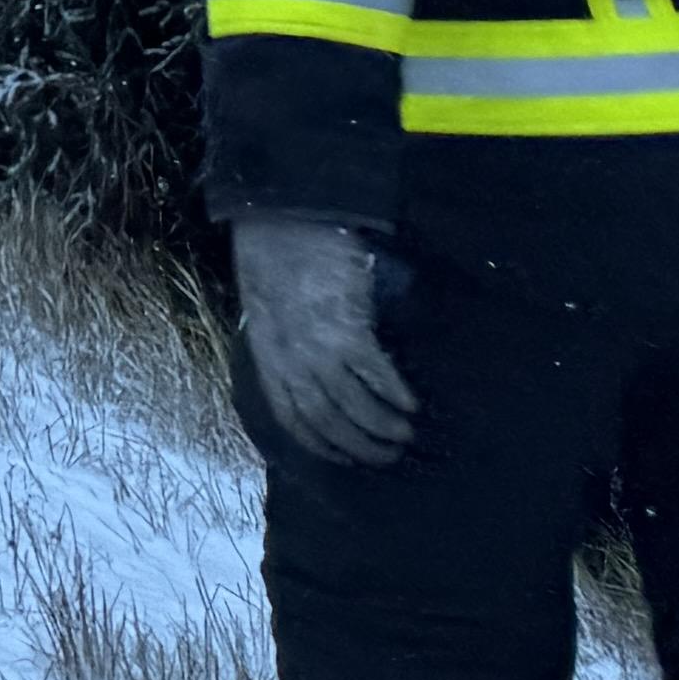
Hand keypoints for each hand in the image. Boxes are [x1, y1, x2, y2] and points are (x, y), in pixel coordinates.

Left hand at [232, 214, 413, 467]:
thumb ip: (285, 344)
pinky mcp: (348, 329)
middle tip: (388, 455)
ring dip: (382, 427)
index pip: (292, 418)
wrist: (281, 221)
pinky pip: (375, 374)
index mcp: (267, 356)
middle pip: (327, 421)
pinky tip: (411, 403)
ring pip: (353, 406)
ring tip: (405, 434)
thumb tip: (314, 376)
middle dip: (360, 446)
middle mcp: (290, 360)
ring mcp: (318, 347)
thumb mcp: (267, 309)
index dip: (321, 444)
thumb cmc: (274, 261)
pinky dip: (394, 393)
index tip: (346, 459)